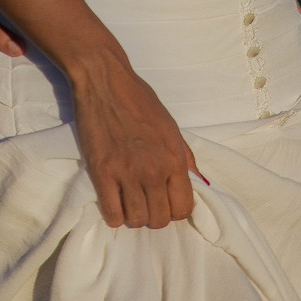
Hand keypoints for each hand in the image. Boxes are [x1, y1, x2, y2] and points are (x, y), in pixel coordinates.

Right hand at [70, 49, 206, 227]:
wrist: (104, 80)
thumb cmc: (138, 98)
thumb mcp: (170, 125)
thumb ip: (185, 156)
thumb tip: (198, 181)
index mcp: (174, 158)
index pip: (184, 208)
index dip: (175, 210)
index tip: (165, 201)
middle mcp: (154, 170)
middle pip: (160, 219)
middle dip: (154, 215)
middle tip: (144, 200)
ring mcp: (127, 173)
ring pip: (137, 220)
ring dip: (133, 216)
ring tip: (128, 201)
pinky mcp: (102, 173)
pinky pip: (112, 215)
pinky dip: (114, 215)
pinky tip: (113, 201)